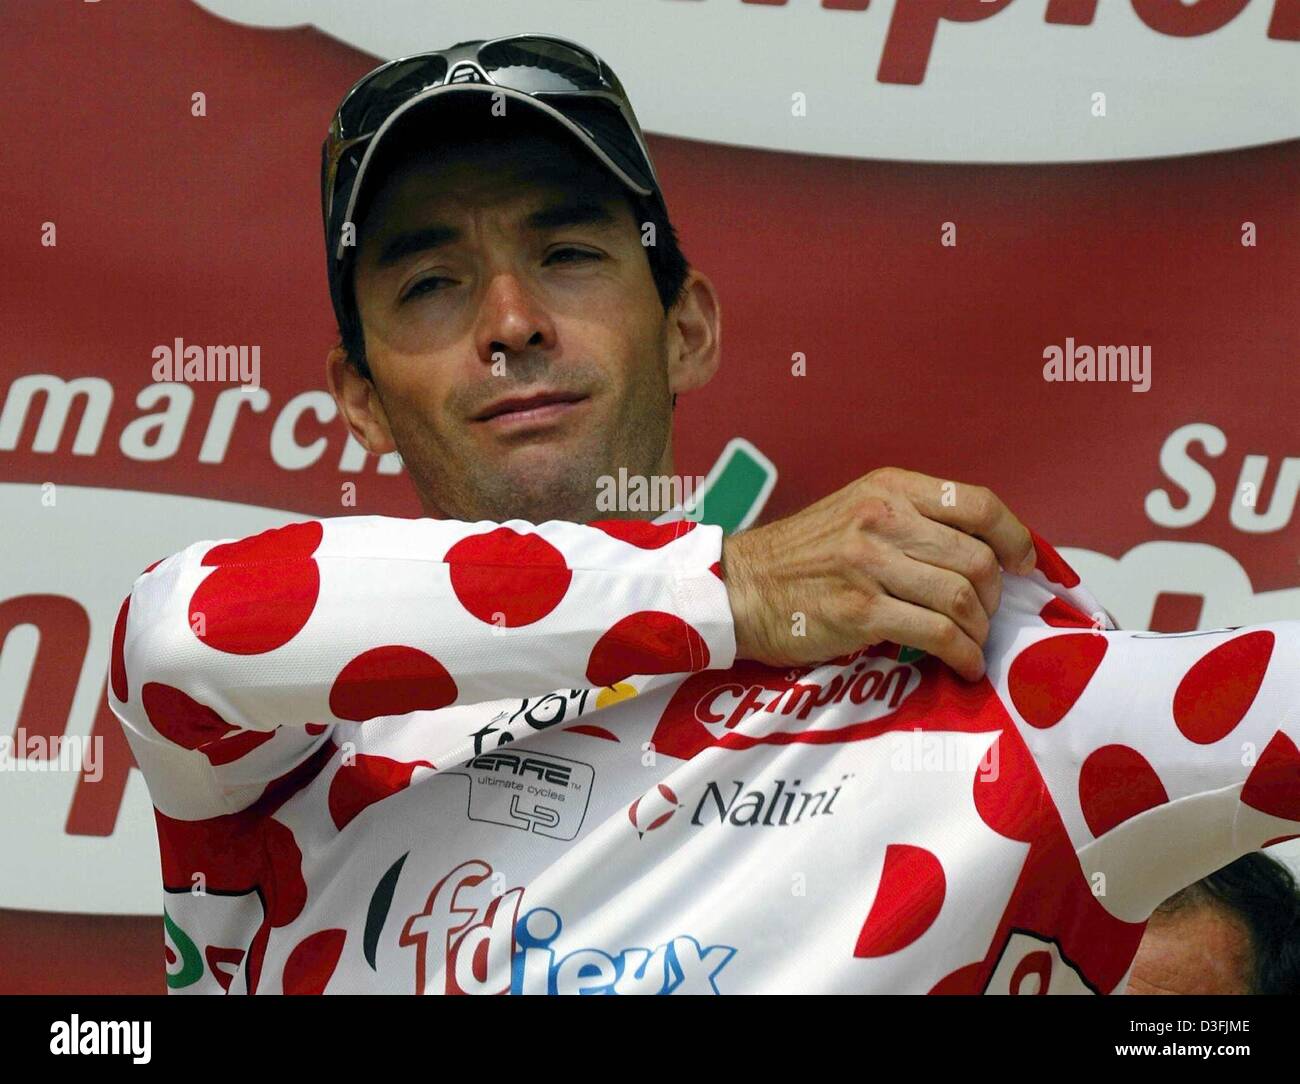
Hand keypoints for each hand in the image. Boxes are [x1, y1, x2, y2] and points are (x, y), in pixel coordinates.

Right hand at [721, 467, 1036, 680]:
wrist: (738, 588)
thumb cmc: (800, 558)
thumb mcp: (855, 513)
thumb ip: (912, 522)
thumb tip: (982, 552)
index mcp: (888, 488)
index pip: (978, 503)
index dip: (1014, 537)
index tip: (1024, 563)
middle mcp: (882, 518)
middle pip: (976, 559)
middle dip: (993, 598)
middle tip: (983, 617)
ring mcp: (870, 564)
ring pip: (961, 598)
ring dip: (978, 631)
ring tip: (971, 645)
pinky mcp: (860, 610)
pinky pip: (937, 634)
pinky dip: (961, 655)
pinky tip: (961, 666)